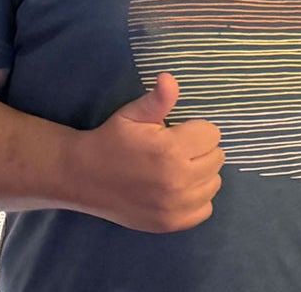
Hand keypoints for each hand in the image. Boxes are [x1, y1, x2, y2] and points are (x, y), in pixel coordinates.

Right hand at [64, 72, 223, 232]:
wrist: (83, 177)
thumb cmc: (111, 141)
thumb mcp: (132, 115)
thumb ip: (158, 99)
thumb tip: (169, 78)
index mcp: (170, 150)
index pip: (212, 134)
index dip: (195, 130)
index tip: (176, 133)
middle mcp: (177, 180)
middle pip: (217, 158)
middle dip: (200, 150)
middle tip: (175, 151)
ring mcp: (175, 205)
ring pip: (214, 182)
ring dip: (201, 174)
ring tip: (176, 168)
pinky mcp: (172, 223)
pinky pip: (206, 208)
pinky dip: (196, 198)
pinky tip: (177, 189)